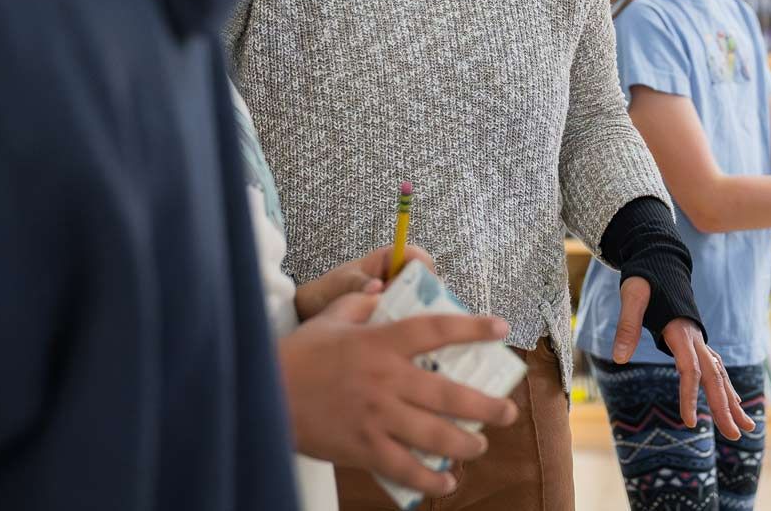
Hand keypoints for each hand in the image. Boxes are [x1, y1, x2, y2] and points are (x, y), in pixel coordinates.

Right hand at [276, 291, 518, 497]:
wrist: (263, 394)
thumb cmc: (299, 353)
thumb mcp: (331, 317)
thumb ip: (362, 301)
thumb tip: (384, 288)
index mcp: (380, 342)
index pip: (436, 330)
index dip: (473, 327)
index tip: (502, 329)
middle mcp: (386, 380)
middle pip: (449, 394)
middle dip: (486, 406)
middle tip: (508, 412)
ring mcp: (377, 418)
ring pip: (435, 436)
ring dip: (466, 444)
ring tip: (480, 446)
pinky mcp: (363, 448)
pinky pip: (405, 468)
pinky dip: (430, 479)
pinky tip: (446, 482)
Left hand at [294, 242, 435, 321]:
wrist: (312, 312)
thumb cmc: (327, 290)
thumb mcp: (342, 285)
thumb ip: (360, 284)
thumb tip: (376, 287)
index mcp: (387, 259)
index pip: (416, 256)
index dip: (425, 268)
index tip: (422, 287)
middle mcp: (397, 277)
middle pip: (425, 282)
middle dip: (425, 297)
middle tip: (415, 314)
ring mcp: (397, 297)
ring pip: (420, 303)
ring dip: (415, 315)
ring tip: (402, 328)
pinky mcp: (394, 316)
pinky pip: (409, 320)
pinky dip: (406, 328)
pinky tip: (397, 338)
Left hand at [609, 276, 755, 440]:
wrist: (660, 259)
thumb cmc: (644, 277)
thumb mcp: (632, 295)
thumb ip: (627, 325)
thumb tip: (619, 357)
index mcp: (680, 330)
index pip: (690, 368)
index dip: (690, 395)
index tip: (689, 422)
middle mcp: (695, 338)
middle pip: (713, 377)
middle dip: (725, 407)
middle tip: (735, 436)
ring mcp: (698, 340)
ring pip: (720, 374)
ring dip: (732, 402)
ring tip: (747, 428)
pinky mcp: (695, 342)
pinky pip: (715, 368)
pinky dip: (725, 387)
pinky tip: (734, 403)